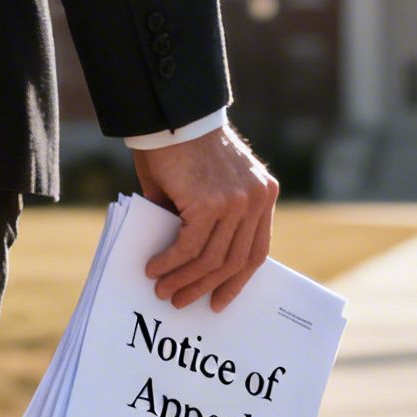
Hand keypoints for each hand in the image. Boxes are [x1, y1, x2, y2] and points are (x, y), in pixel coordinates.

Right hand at [133, 124, 279, 310]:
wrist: (171, 115)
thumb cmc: (182, 148)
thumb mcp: (207, 187)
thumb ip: (208, 219)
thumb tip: (190, 263)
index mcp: (263, 195)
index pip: (257, 250)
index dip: (237, 280)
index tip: (219, 299)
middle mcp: (256, 200)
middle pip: (234, 260)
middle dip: (206, 286)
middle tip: (182, 301)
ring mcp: (236, 202)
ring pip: (211, 258)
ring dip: (184, 279)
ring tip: (163, 290)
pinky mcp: (211, 203)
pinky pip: (189, 246)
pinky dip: (170, 262)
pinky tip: (154, 268)